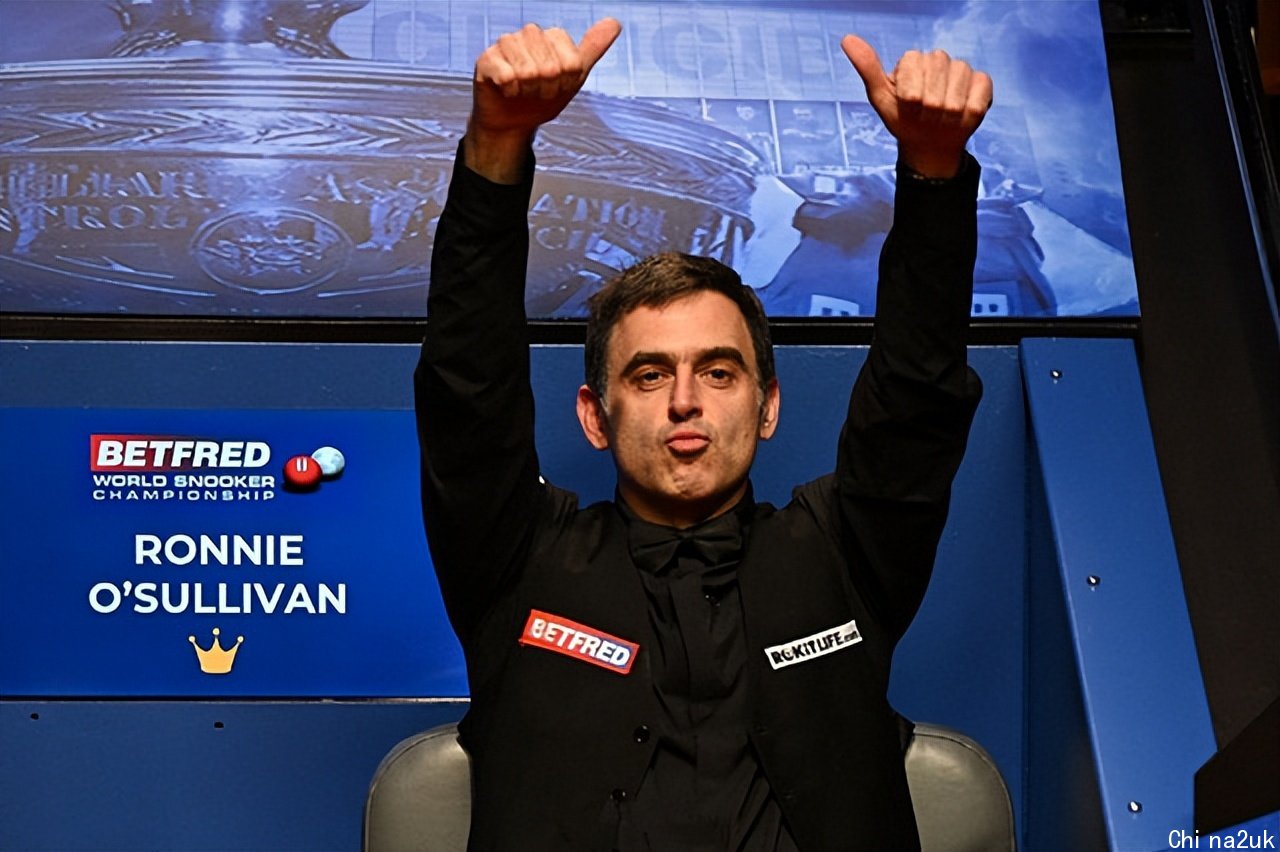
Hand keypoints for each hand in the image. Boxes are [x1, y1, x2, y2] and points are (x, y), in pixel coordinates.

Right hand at [466, 18, 621, 181]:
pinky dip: (510, 91)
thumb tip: (614, 23)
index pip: (571, 62)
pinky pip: (507, 75)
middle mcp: (529, 34)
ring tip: (522, 91)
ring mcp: (506, 44)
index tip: (557, 87)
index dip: (565, 83)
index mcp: (552, 36)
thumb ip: (592, 49)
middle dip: (547, 89)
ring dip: (528, 91)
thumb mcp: (574, 77)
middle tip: (538, 91)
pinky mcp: (486, 59)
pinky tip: (506, 91)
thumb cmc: (542, 98)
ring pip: (528, 70)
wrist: (513, 122)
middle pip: (550, 67)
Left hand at [842, 35, 991, 178]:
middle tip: (924, 116)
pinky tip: (960, 117)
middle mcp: (938, 59)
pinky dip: (968, 114)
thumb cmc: (903, 120)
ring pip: (955, 92)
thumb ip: (867, 67)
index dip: (908, 96)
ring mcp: (962, 70)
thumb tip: (846, 38)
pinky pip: (977, 97)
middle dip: (926, 107)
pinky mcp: (982, 83)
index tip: (906, 107)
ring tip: (940, 118)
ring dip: (946, 114)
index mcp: (914, 60)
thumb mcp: (880, 97)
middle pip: (934, 81)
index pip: (912, 68)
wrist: (927, 144)